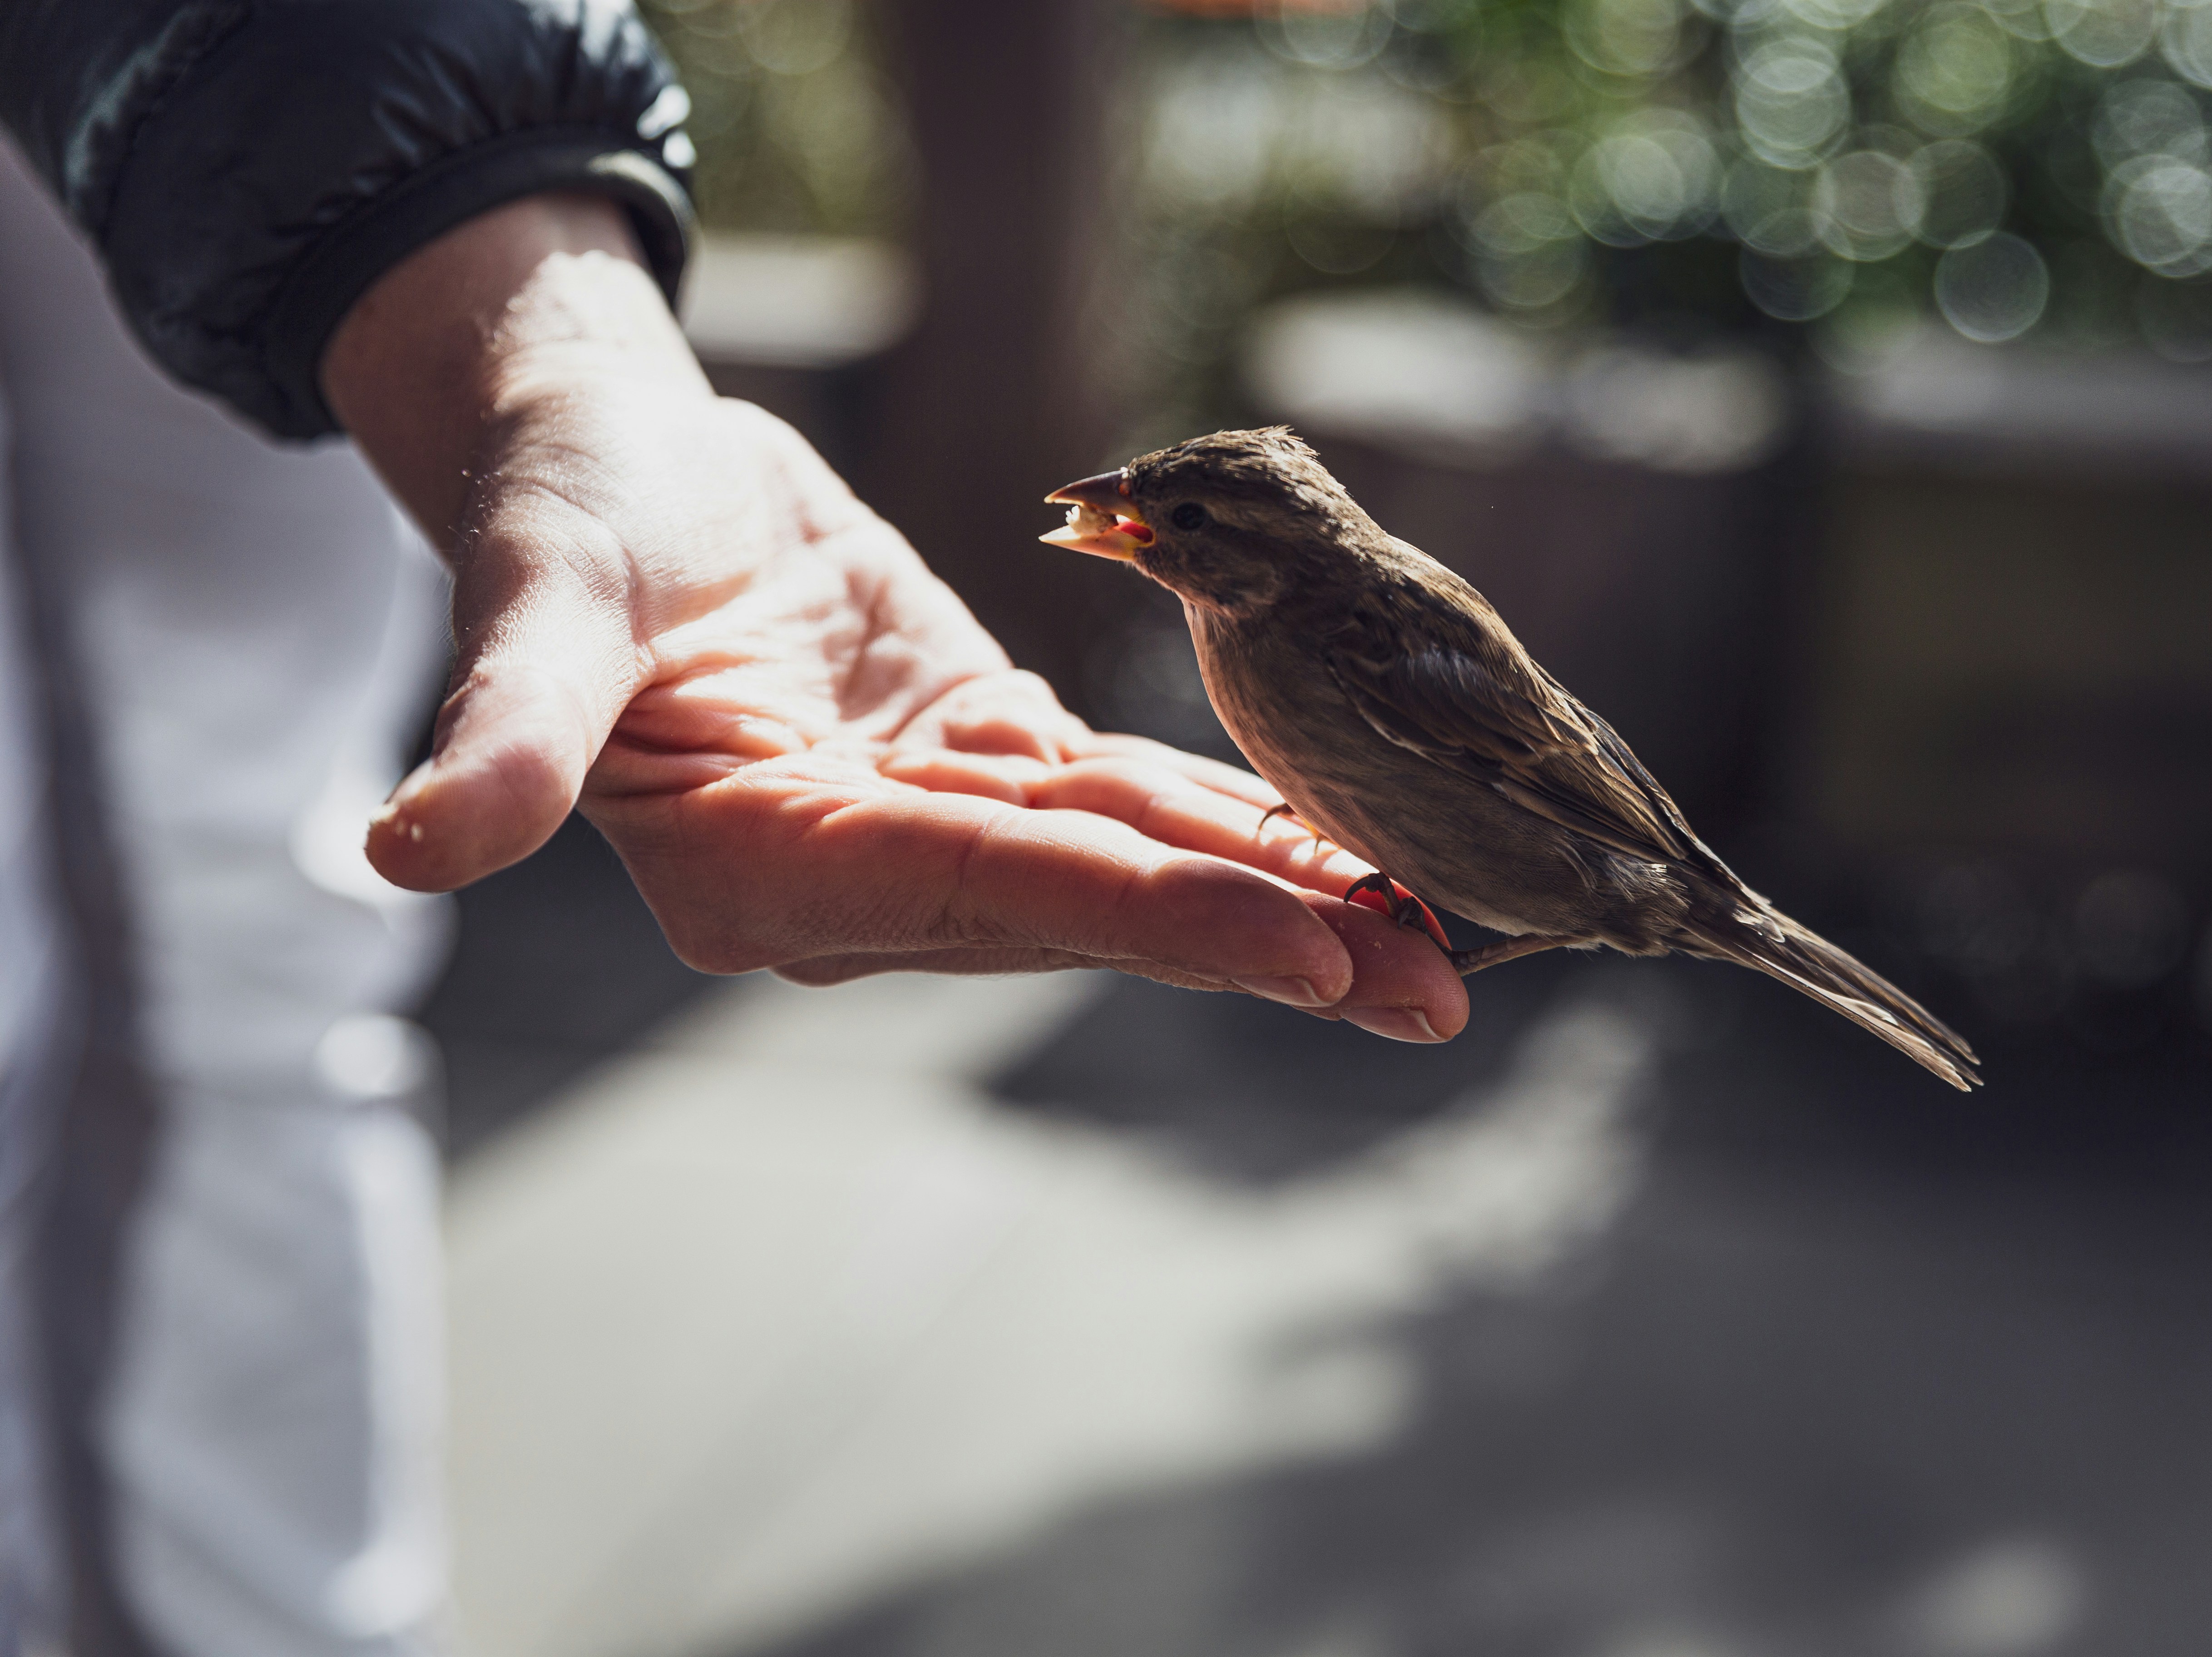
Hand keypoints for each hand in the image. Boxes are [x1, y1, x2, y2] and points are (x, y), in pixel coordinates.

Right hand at [320, 196, 1467, 1038]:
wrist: (617, 462)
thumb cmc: (571, 515)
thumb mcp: (537, 602)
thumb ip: (505, 729)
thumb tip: (399, 852)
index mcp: (758, 868)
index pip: (987, 890)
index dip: (1148, 913)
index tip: (1307, 941)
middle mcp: (859, 879)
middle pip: (1090, 910)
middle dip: (1265, 941)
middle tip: (1438, 982)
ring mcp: (931, 829)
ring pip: (1132, 871)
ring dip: (1285, 902)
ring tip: (1438, 941)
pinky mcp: (979, 766)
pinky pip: (1126, 807)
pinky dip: (1238, 827)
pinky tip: (1352, 854)